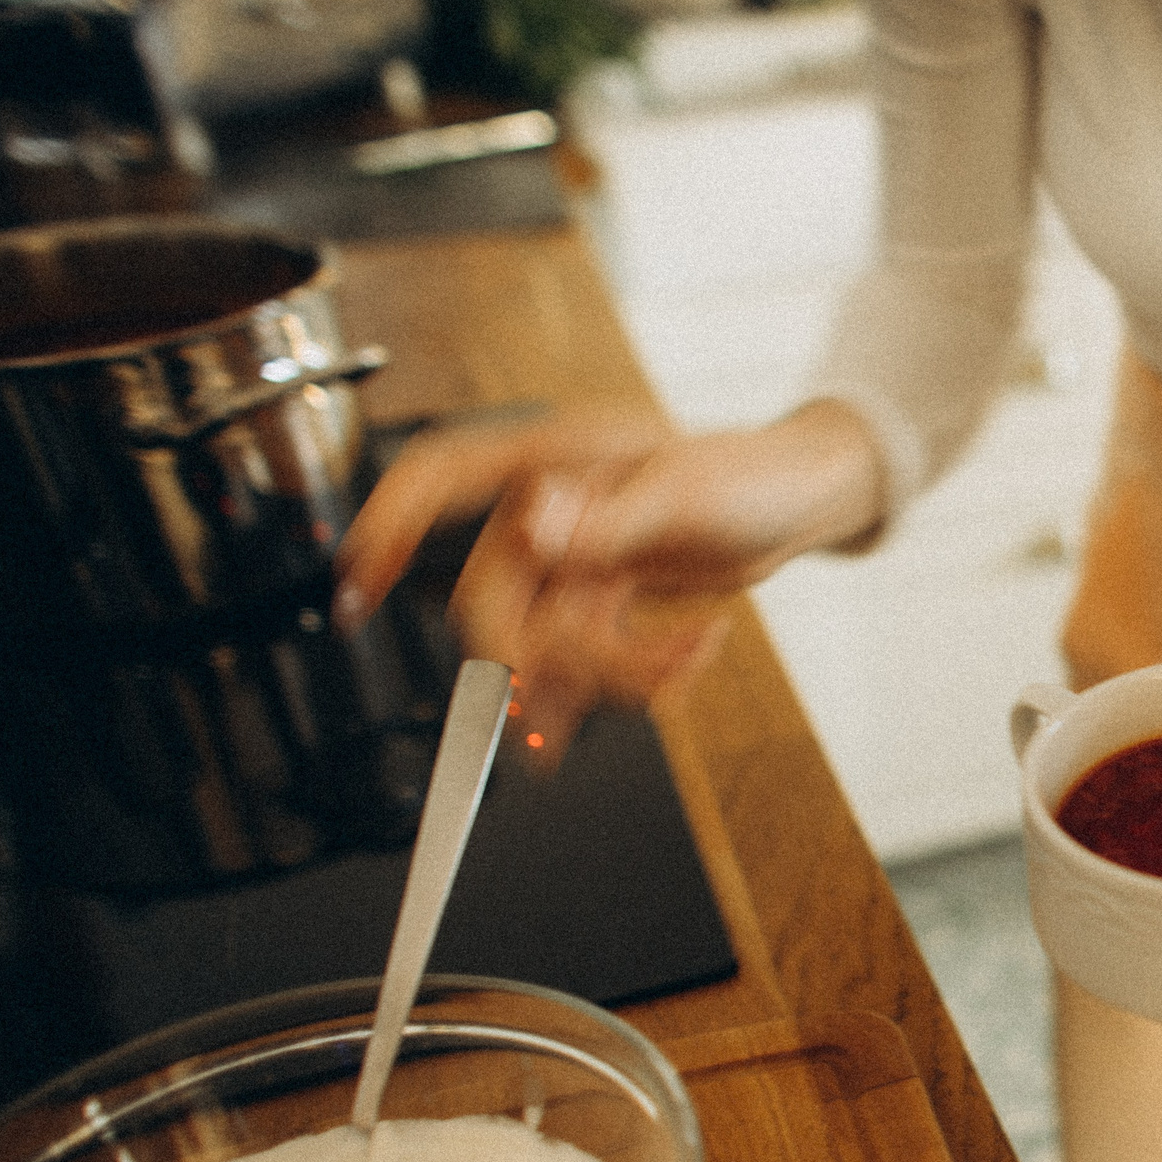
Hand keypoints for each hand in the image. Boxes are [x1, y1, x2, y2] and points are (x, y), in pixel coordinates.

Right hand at [331, 398, 882, 755]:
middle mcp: (552, 506)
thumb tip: (532, 525)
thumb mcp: (681, 493)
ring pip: (545, 636)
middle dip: (535, 659)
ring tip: (674, 677)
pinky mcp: (606, 590)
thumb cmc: (751, 471)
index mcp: (552, 458)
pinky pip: (583, 650)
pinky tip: (662, 688)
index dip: (386, 523)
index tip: (355, 579)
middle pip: (495, 596)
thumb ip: (602, 520)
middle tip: (573, 703)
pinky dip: (618, 680)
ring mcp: (577, 551)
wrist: (805, 499)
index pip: (439, 477)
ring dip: (604, 675)